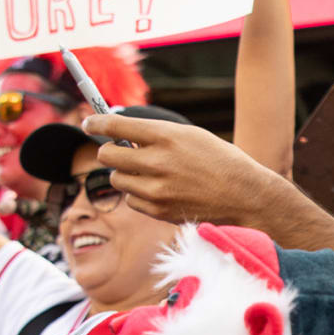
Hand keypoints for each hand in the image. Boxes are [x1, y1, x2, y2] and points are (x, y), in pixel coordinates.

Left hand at [83, 114, 289, 224]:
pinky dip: (138, 194)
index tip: (88, 123)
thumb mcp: (190, 135)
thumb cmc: (219, 160)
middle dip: (110, 151)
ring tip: (147, 172)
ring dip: (126, 174)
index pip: (116, 126)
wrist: (245, 196)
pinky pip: (131, 200)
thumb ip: (156, 134)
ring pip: (117, 179)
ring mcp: (156, 189)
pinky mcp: (158, 211)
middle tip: (119, 150)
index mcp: (166, 136)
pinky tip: (158, 190)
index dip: (96, 123)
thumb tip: (121, 132)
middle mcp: (157, 162)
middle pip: (108, 155)